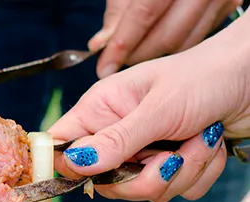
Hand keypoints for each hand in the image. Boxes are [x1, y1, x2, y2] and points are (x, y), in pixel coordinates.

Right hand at [50, 20, 249, 201]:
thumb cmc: (205, 77)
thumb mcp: (158, 108)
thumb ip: (116, 140)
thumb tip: (74, 163)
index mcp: (101, 110)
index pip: (62, 147)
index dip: (72, 166)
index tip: (98, 170)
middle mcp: (117, 134)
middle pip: (107, 183)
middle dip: (147, 176)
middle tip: (171, 154)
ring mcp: (145, 152)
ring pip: (145, 192)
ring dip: (183, 170)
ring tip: (202, 138)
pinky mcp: (173, 166)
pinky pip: (176, 192)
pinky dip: (200, 174)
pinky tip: (209, 145)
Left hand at [88, 0, 239, 78]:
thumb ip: (117, 13)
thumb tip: (100, 46)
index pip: (144, 15)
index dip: (122, 45)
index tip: (104, 68)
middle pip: (167, 36)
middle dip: (137, 55)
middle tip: (117, 62)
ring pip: (184, 43)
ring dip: (155, 56)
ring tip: (135, 54)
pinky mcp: (226, 7)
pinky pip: (197, 40)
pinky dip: (174, 48)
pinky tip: (157, 45)